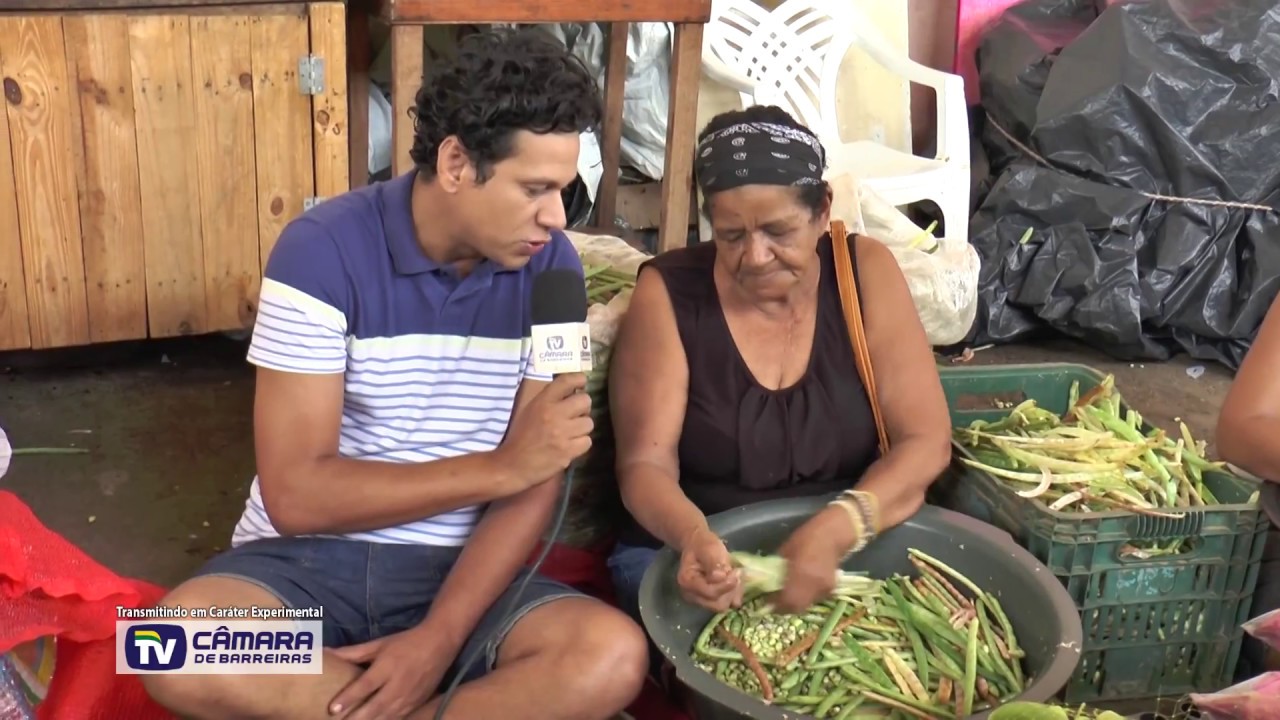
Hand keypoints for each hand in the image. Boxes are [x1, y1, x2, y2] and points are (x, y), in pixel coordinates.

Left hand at [328, 626, 451, 719]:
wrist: (439, 643)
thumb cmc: (405, 643)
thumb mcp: (379, 645)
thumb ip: (352, 652)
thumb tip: (327, 653)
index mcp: (387, 666)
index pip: (365, 686)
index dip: (348, 698)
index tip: (332, 709)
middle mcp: (398, 684)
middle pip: (375, 707)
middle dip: (356, 718)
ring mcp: (409, 697)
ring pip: (386, 717)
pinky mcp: (417, 704)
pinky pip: (398, 718)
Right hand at [498, 373, 592, 487]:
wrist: (512, 465)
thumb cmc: (520, 437)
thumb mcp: (530, 410)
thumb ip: (549, 400)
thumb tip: (572, 391)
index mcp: (542, 401)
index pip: (567, 380)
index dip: (579, 379)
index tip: (581, 382)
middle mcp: (554, 414)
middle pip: (585, 401)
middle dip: (583, 408)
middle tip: (575, 415)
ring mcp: (562, 433)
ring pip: (589, 423)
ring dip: (582, 428)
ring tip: (571, 433)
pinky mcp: (567, 451)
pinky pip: (587, 441)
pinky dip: (581, 444)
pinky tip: (570, 446)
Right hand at [677, 526, 742, 610]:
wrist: (698, 545)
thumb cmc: (703, 545)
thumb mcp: (709, 549)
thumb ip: (714, 564)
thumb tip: (721, 577)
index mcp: (687, 582)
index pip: (710, 593)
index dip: (726, 585)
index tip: (736, 571)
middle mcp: (691, 595)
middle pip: (716, 604)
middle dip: (730, 590)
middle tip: (736, 573)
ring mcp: (700, 600)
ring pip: (723, 605)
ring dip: (733, 592)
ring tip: (736, 575)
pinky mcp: (709, 600)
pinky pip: (725, 603)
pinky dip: (733, 594)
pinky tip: (735, 581)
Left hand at [773, 506, 855, 613]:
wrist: (833, 535)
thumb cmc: (806, 538)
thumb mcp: (786, 551)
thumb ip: (778, 569)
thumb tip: (769, 581)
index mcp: (800, 575)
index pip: (787, 601)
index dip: (775, 605)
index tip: (767, 601)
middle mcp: (813, 586)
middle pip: (797, 608)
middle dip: (784, 607)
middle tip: (776, 601)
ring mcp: (823, 589)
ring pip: (806, 605)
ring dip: (795, 603)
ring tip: (788, 594)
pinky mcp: (830, 588)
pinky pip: (815, 599)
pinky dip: (806, 597)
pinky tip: (801, 588)